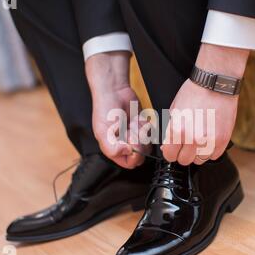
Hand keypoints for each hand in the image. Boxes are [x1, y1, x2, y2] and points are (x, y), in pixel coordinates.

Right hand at [86, 51, 150, 168]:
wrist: (114, 91)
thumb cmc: (105, 109)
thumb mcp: (103, 132)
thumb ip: (112, 148)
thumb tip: (128, 153)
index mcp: (113, 149)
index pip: (130, 163)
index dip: (134, 156)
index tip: (131, 143)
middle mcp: (125, 144)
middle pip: (141, 155)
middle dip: (139, 142)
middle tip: (131, 130)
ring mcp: (135, 136)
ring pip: (148, 144)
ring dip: (143, 133)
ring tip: (132, 123)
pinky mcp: (142, 127)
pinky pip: (151, 132)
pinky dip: (146, 125)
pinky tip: (137, 119)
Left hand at [161, 43, 249, 164]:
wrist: (215, 83)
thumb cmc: (194, 93)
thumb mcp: (174, 110)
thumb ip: (170, 132)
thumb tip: (166, 148)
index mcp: (177, 130)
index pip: (169, 156)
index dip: (171, 151)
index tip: (174, 148)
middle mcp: (193, 138)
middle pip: (184, 160)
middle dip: (184, 152)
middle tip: (187, 141)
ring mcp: (209, 141)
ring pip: (199, 160)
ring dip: (198, 152)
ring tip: (200, 137)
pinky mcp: (222, 140)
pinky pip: (213, 156)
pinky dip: (211, 150)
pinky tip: (209, 137)